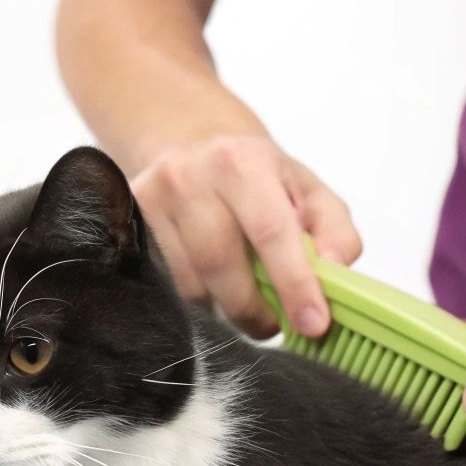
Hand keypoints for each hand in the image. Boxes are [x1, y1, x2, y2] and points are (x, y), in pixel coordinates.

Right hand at [130, 134, 361, 337]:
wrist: (189, 139)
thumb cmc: (256, 174)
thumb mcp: (308, 191)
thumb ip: (335, 231)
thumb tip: (334, 272)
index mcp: (243, 161)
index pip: (271, 231)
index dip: (294, 283)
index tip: (313, 325)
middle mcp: (190, 174)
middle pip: (221, 265)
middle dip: (254, 310)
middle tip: (274, 325)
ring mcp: (153, 198)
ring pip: (190, 283)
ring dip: (224, 309)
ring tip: (246, 305)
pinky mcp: (130, 219)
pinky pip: (165, 283)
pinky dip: (197, 299)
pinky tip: (213, 290)